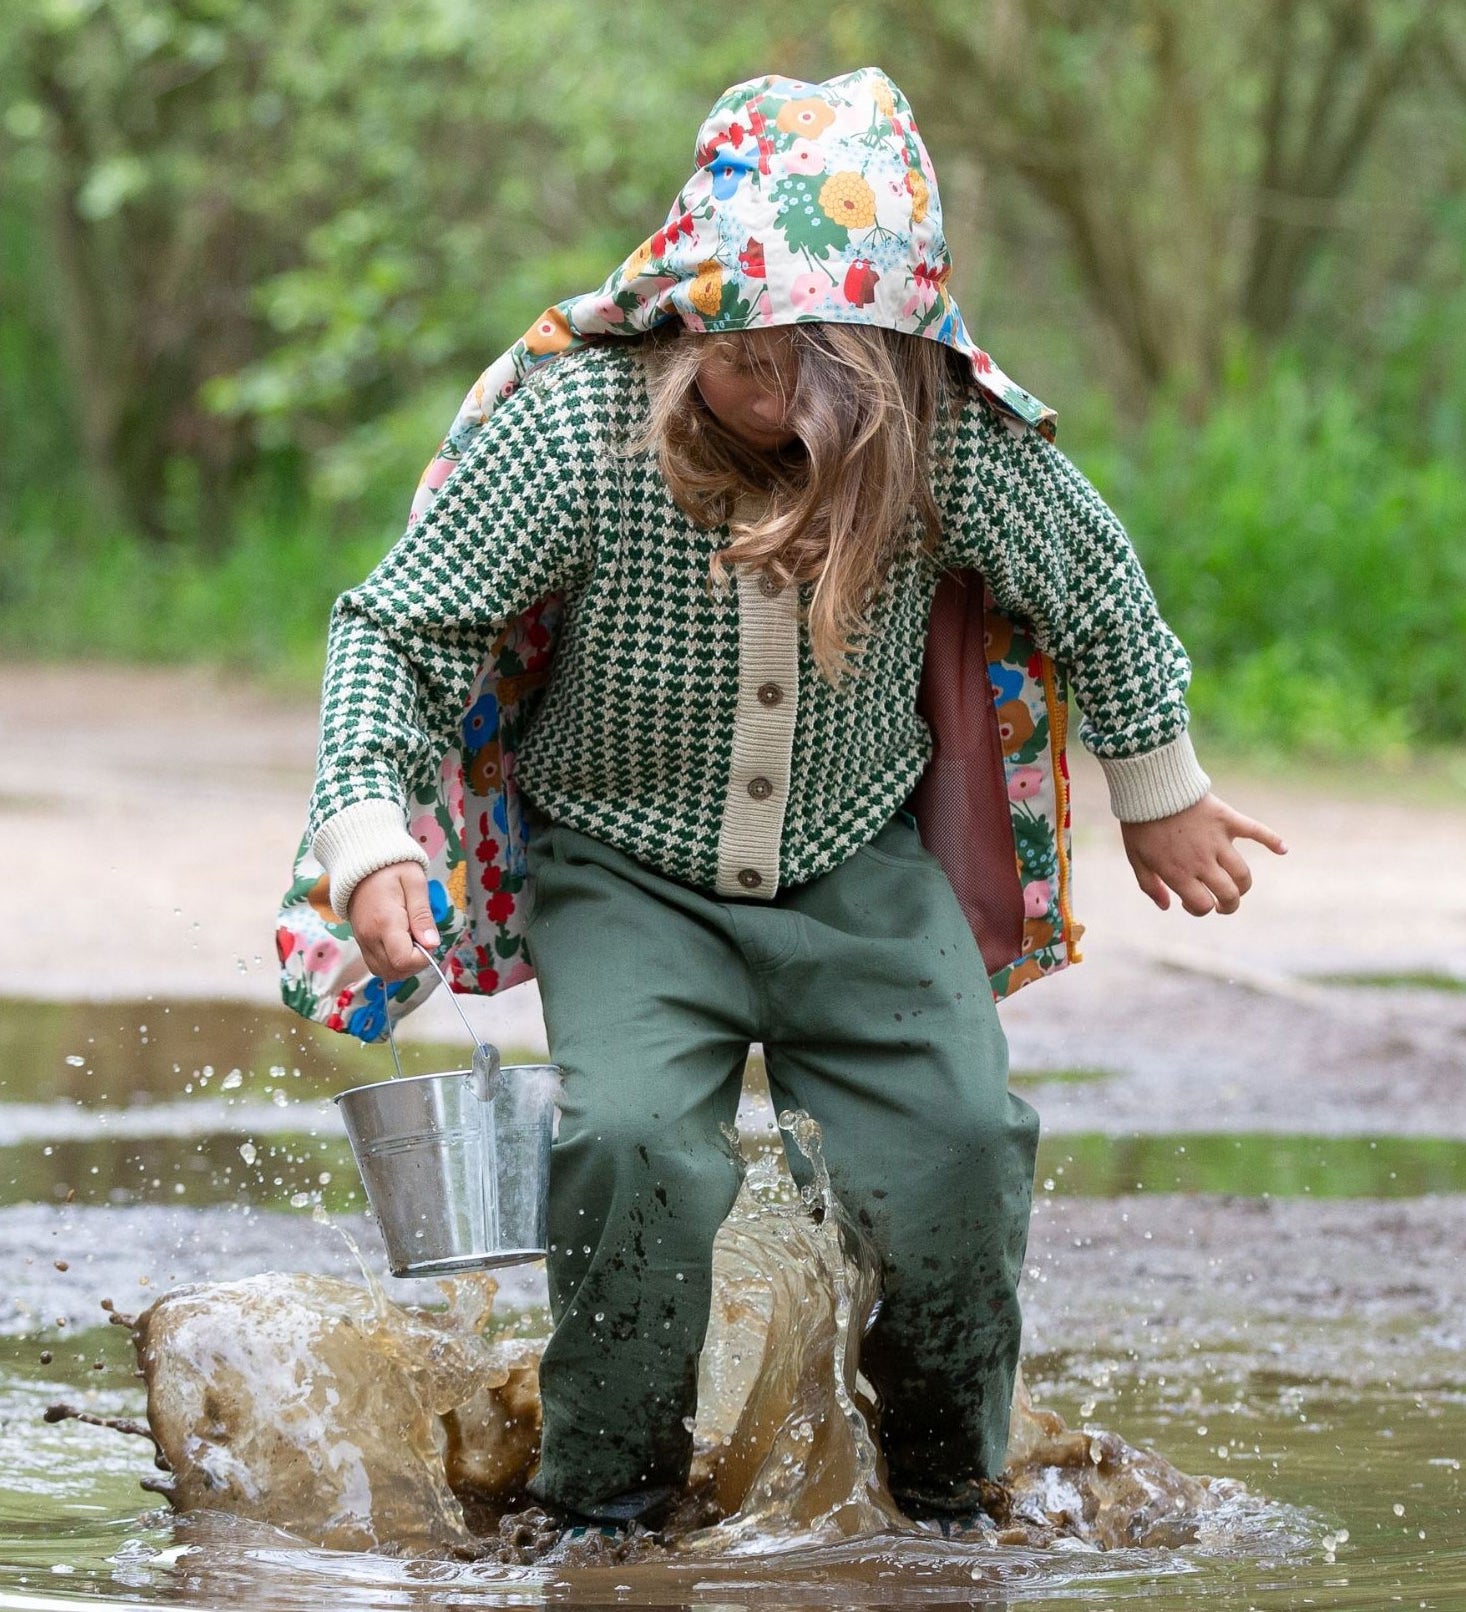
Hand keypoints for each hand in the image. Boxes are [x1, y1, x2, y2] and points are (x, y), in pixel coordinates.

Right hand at [346, 862, 439, 979]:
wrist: (362, 862)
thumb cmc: (392, 868)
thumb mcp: (415, 883)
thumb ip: (422, 915)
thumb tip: (432, 944)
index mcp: (385, 922)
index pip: (403, 961)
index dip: (422, 959)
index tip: (429, 941)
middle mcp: (369, 937)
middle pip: (393, 972)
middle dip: (415, 964)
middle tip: (423, 941)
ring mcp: (362, 941)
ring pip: (384, 973)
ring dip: (404, 966)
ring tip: (413, 942)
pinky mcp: (361, 942)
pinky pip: (377, 965)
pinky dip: (392, 963)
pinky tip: (402, 944)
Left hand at [1120, 792, 1286, 915]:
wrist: (1151, 787)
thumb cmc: (1140, 824)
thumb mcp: (1136, 858)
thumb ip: (1150, 886)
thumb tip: (1168, 907)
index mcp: (1179, 873)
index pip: (1203, 905)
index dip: (1200, 909)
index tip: (1192, 901)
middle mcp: (1202, 861)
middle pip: (1229, 895)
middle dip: (1229, 906)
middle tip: (1222, 904)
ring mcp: (1218, 841)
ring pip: (1243, 874)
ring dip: (1244, 885)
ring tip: (1237, 887)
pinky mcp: (1228, 820)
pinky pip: (1257, 832)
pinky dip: (1273, 840)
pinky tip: (1283, 849)